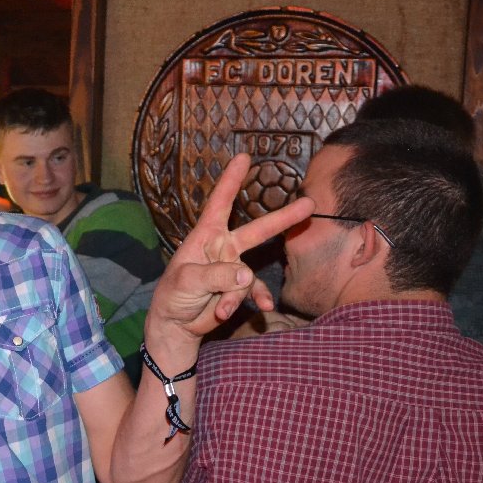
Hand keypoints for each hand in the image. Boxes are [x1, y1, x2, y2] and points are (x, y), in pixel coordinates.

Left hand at [148, 153, 313, 345]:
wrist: (176, 325)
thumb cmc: (173, 295)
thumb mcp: (187, 281)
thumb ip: (215, 275)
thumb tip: (245, 274)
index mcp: (205, 236)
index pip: (220, 203)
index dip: (231, 180)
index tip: (243, 157)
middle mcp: (223, 248)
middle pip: (257, 230)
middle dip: (282, 218)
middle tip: (309, 203)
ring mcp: (233, 268)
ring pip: (249, 275)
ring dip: (237, 293)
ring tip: (222, 308)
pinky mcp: (239, 289)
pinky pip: (254, 291)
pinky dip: (254, 300)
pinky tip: (261, 308)